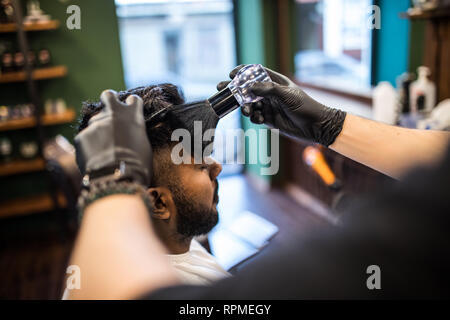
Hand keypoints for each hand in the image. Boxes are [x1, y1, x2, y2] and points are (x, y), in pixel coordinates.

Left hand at [74, 90, 151, 185]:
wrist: (117, 176)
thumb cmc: (138, 165)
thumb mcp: (143, 146)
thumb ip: (134, 133)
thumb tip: (129, 135)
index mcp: (132, 116)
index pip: (133, 100)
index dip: (131, 105)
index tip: (130, 109)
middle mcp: (113, 114)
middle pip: (108, 96)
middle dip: (109, 99)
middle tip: (110, 109)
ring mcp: (96, 124)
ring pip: (96, 121)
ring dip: (99, 130)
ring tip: (104, 148)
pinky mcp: (82, 136)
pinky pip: (86, 139)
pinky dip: (90, 146)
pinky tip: (95, 158)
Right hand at [217, 65, 346, 145]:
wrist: (315, 126)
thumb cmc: (305, 106)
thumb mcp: (287, 95)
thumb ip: (268, 89)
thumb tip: (250, 86)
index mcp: (275, 81)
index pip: (255, 72)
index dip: (242, 72)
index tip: (231, 74)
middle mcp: (270, 92)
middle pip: (248, 89)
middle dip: (235, 90)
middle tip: (222, 90)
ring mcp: (268, 106)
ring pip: (249, 104)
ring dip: (245, 107)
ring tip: (247, 112)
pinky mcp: (268, 119)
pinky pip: (255, 117)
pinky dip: (253, 118)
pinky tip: (258, 119)